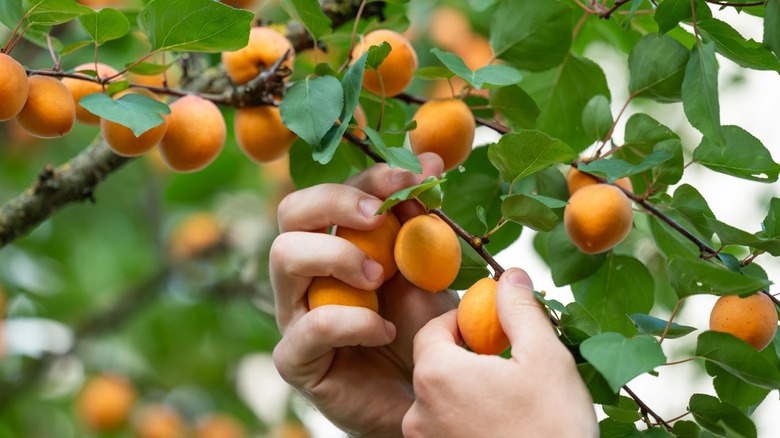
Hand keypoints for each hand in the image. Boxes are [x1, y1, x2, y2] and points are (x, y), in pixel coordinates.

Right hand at [270, 153, 456, 436]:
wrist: (422, 398)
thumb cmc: (421, 332)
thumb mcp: (427, 271)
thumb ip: (421, 224)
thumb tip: (429, 161)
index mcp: (335, 244)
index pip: (336, 193)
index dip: (373, 178)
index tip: (419, 175)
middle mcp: (306, 274)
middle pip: (291, 211)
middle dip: (336, 201)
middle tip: (379, 217)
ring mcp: (295, 314)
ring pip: (284, 256)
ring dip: (337, 255)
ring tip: (379, 276)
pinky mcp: (296, 358)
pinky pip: (310, 327)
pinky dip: (353, 321)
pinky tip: (384, 330)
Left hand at [402, 268, 597, 437]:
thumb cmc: (552, 430)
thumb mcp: (544, 357)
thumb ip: (519, 310)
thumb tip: (510, 276)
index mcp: (437, 375)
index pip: (434, 330)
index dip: (462, 323)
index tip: (491, 329)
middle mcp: (419, 412)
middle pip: (435, 366)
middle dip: (467, 357)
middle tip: (506, 363)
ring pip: (441, 401)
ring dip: (468, 391)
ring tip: (509, 398)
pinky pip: (446, 429)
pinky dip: (467, 420)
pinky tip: (502, 425)